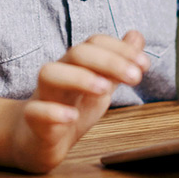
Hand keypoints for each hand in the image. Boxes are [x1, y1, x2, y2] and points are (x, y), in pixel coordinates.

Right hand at [7, 31, 149, 172]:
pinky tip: (72, 117)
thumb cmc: (70, 108)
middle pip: (77, 53)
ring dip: (78, 77)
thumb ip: (118, 64)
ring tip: (104, 89)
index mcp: (77, 65)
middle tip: (135, 77)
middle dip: (109, 61)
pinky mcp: (34, 122)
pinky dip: (53, 112)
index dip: (121, 49)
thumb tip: (136, 36)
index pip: (95, 43)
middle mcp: (60, 75)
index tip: (144, 65)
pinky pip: (35, 111)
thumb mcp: (101, 86)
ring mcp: (44, 96)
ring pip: (49, 74)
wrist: (37, 141)